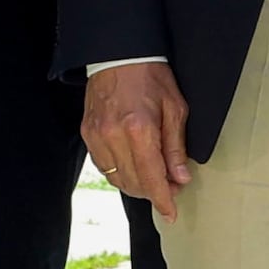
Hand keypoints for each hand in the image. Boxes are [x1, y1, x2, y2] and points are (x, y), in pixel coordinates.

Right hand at [82, 60, 195, 220]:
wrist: (117, 54)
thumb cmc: (150, 75)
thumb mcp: (175, 107)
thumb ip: (176, 146)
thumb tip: (180, 177)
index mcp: (139, 128)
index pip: (151, 177)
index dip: (162, 200)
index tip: (170, 214)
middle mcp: (114, 136)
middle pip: (133, 183)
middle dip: (153, 191)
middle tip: (170, 185)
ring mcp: (97, 136)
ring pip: (117, 178)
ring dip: (136, 184)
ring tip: (153, 176)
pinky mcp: (87, 133)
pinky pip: (104, 167)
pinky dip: (120, 172)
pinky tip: (133, 165)